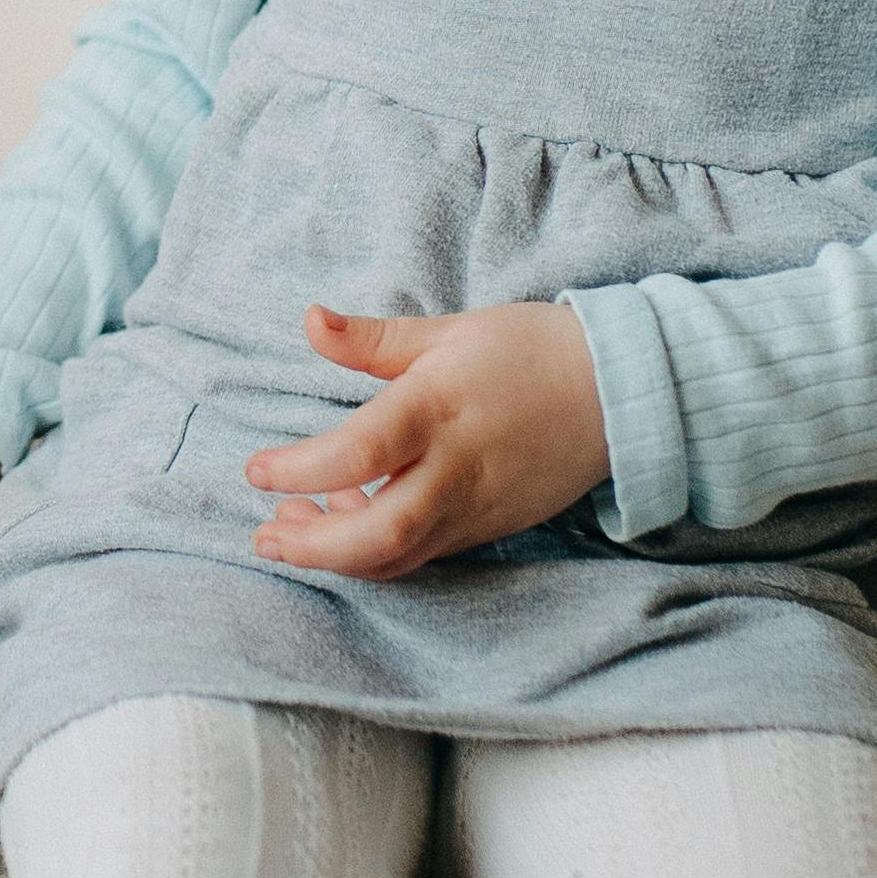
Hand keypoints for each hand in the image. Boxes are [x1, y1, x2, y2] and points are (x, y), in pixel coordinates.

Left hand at [244, 301, 610, 581]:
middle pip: (379, 534)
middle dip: (314, 548)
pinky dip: (378, 550)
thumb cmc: (529, 350)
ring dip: (338, 557)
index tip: (256, 470)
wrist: (620, 393)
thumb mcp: (449, 330)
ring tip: (292, 533)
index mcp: (438, 409)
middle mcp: (456, 469)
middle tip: (266, 534)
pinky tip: (351, 519)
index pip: (356, 453)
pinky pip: (423, 554)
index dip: (297, 470)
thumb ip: (374, 338)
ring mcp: (475, 506)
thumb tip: (310, 320)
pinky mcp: (488, 528)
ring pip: (400, 556)